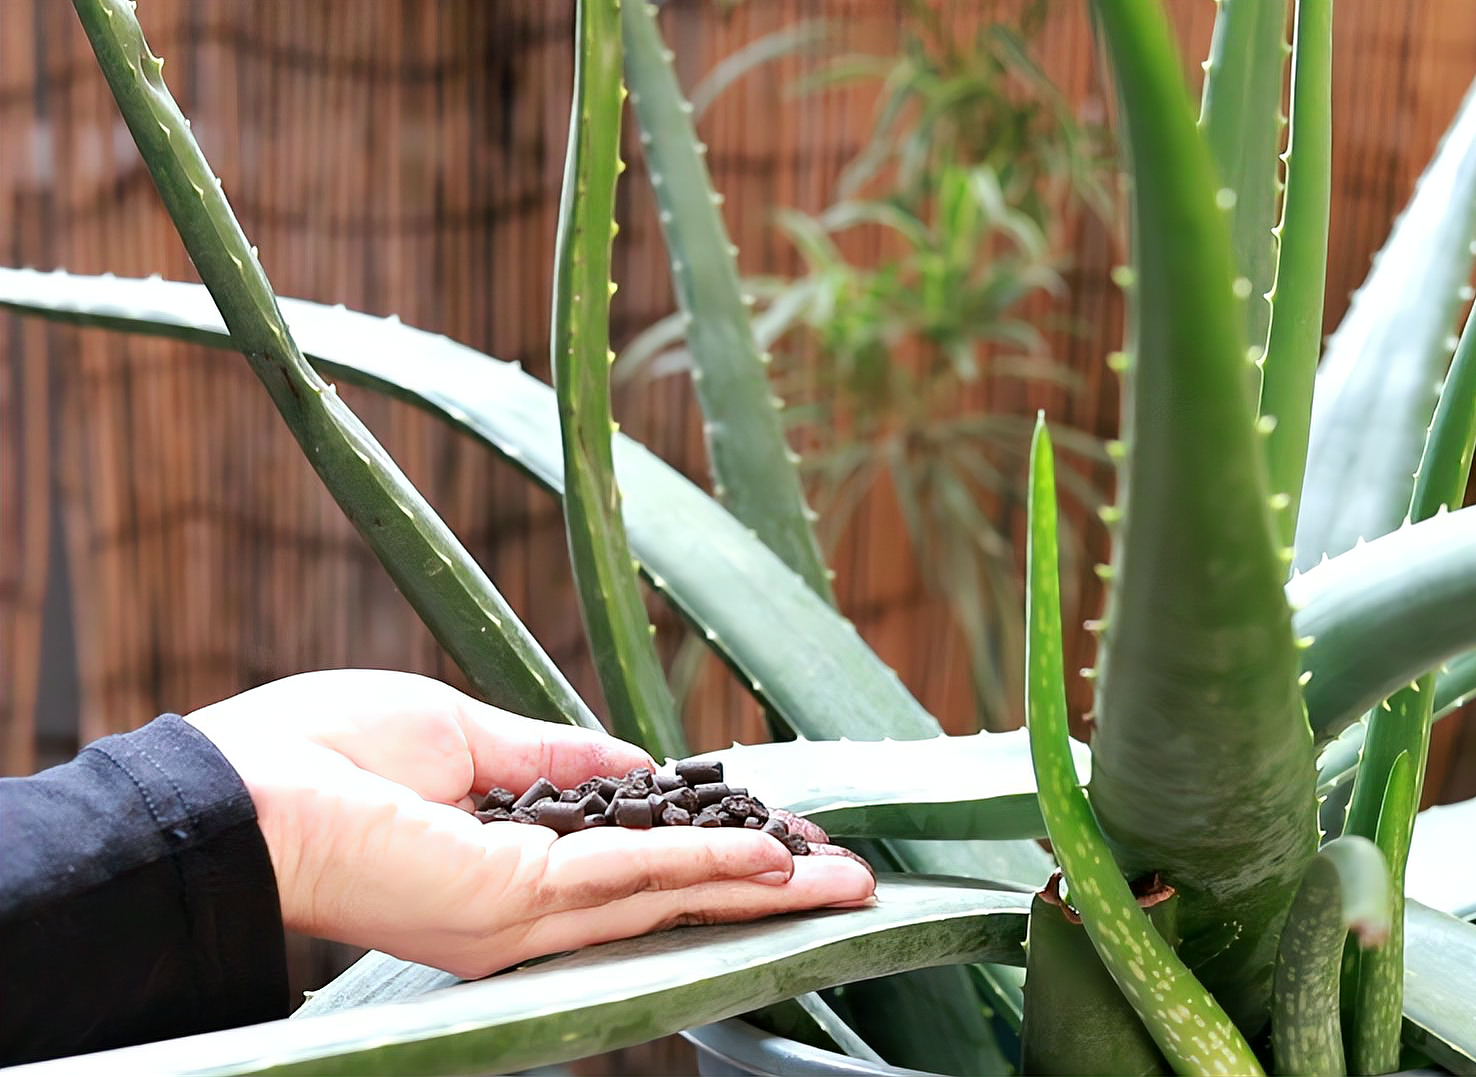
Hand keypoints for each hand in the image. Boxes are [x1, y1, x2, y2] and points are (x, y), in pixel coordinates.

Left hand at [186, 669, 875, 978]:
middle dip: (764, 889)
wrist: (241, 794)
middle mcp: (524, 914)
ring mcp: (524, 917)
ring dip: (764, 887)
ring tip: (843, 881)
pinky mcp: (518, 903)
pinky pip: (639, 878)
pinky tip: (774, 863)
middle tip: (848, 881)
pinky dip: (711, 868)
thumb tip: (633, 763)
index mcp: (505, 870)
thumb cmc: (319, 754)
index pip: (635, 868)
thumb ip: (553, 758)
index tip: (780, 837)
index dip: (713, 852)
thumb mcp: (462, 737)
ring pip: (674, 899)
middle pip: (672, 899)